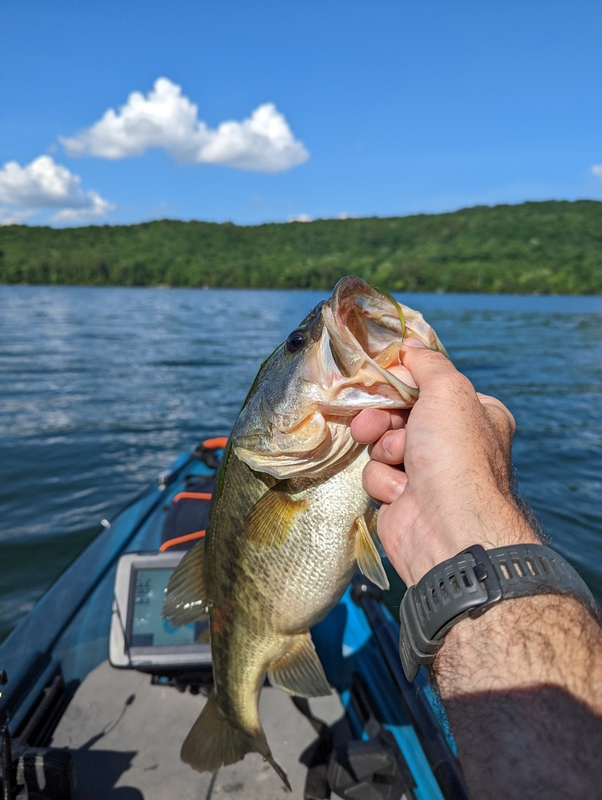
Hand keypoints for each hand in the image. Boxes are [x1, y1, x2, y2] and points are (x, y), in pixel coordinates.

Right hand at [352, 339, 538, 585]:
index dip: (403, 384)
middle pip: (400, 414)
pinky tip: (401, 493)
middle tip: (369, 422)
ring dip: (385, 451)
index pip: (430, 388)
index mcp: (475, 415)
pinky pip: (379, 475)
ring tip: (399, 462)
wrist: (447, 526)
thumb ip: (428, 364)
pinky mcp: (403, 498)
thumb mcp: (448, 391)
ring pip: (384, 445)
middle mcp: (454, 444)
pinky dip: (384, 481)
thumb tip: (411, 346)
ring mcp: (428, 473)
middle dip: (382, 418)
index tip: (385, 380)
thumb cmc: (454, 453)